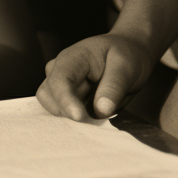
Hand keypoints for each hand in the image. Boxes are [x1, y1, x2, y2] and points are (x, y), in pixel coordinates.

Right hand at [36, 33, 154, 120]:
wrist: (131, 53)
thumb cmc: (127, 54)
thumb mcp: (126, 67)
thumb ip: (113, 87)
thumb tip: (100, 111)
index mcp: (73, 58)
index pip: (60, 80)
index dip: (65, 100)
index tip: (78, 117)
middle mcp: (60, 70)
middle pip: (47, 95)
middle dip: (65, 112)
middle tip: (94, 121)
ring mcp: (62, 85)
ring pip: (53, 107)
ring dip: (70, 118)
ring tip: (97, 119)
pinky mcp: (69, 99)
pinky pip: (65, 114)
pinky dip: (76, 123)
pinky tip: (93, 124)